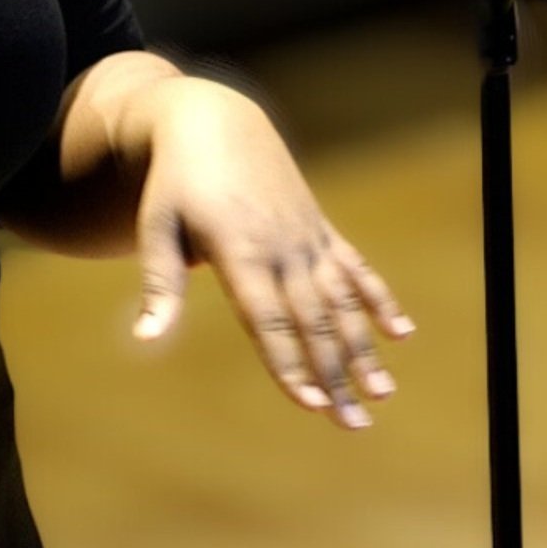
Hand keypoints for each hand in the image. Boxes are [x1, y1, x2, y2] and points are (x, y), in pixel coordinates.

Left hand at [128, 77, 414, 425]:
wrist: (215, 121)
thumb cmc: (175, 182)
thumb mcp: (156, 227)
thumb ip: (159, 285)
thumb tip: (145, 338)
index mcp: (240, 251)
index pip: (270, 321)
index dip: (291, 364)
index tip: (311, 405)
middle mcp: (282, 248)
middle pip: (314, 322)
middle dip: (335, 376)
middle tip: (353, 426)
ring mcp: (307, 237)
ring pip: (342, 302)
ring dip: (364, 349)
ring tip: (383, 394)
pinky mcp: (319, 227)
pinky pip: (356, 267)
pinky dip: (379, 299)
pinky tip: (401, 333)